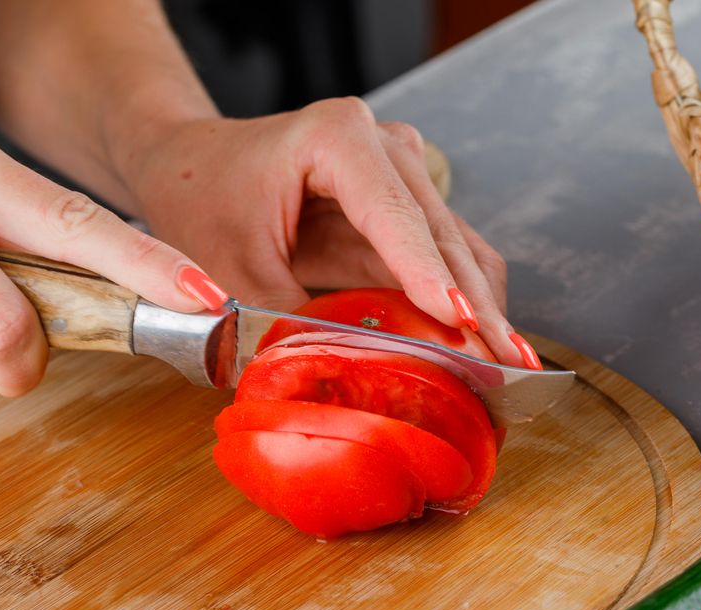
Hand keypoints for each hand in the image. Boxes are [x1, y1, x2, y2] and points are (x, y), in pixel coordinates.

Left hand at [124, 98, 534, 367]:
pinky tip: (480, 352)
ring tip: (506, 372)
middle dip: (476, 307)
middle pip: (443, 235)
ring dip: (482, 311)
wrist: (193, 164)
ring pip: (459, 249)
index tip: (465, 324)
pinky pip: (445, 259)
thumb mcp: (229, 266)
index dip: (431, 275)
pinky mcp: (405, 206)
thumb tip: (330, 380)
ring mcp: (402, 173)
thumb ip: (280, 321)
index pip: (395, 216)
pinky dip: (462, 305)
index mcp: (336, 138)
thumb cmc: (202, 198)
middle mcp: (383, 146)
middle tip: (507, 369)